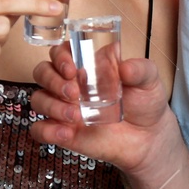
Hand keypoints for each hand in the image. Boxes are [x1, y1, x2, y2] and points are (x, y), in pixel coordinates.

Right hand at [27, 43, 173, 175]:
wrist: (148, 137)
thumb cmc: (144, 102)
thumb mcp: (149, 80)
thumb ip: (140, 70)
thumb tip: (125, 67)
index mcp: (87, 65)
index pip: (61, 52)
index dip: (60, 56)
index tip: (72, 68)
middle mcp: (70, 83)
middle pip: (42, 72)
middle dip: (52, 80)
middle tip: (74, 92)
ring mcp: (64, 107)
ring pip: (38, 99)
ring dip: (52, 106)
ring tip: (76, 116)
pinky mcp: (62, 131)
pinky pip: (40, 130)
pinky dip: (47, 131)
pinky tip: (66, 133)